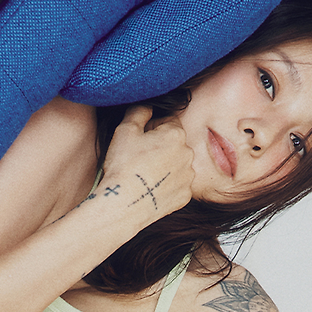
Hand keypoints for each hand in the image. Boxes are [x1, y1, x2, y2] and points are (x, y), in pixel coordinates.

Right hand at [100, 106, 194, 222]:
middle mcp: (188, 154)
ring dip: (165, 166)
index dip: (152, 127)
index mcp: (176, 134)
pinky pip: (177, 185)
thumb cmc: (123, 166)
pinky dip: (167, 185)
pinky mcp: (184, 197)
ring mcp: (188, 177)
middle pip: (174, 143)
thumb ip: (140, 111)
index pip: (168, 121)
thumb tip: (149, 106)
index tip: (139, 139)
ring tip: (145, 174)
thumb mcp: (125, 130)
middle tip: (140, 158)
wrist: (124, 205)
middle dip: (160, 147)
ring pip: (177, 165)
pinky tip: (151, 187)